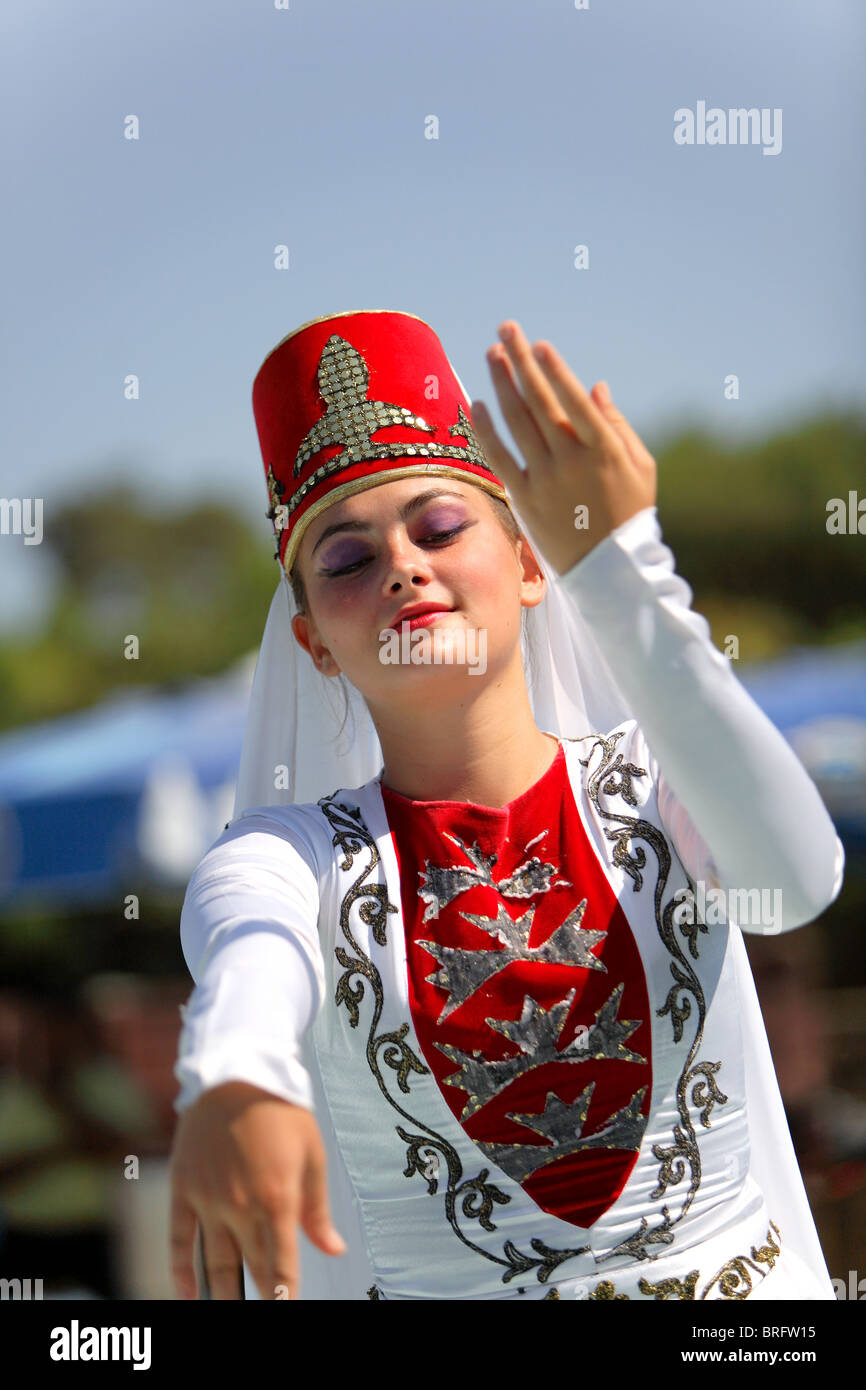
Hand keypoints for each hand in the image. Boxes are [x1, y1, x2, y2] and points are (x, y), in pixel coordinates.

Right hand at [169, 1080, 345, 1300]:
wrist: (237, 1072)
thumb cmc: (281, 1111)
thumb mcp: (312, 1155)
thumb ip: (318, 1209)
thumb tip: (333, 1249)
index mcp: (278, 1199)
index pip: (283, 1266)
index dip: (285, 1295)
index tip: (287, 1309)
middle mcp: (241, 1207)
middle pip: (252, 1265)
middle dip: (263, 1292)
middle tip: (267, 1305)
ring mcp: (209, 1201)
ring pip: (216, 1262)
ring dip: (223, 1294)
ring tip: (227, 1312)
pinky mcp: (184, 1190)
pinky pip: (179, 1240)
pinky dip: (180, 1271)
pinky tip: (187, 1295)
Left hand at [470, 320, 656, 573]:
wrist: (610, 568)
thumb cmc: (630, 512)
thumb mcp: (640, 466)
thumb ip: (616, 424)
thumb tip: (594, 387)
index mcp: (603, 448)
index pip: (573, 400)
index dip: (555, 371)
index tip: (539, 345)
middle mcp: (571, 460)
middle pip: (538, 401)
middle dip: (520, 361)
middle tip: (506, 330)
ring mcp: (545, 479)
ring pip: (516, 423)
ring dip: (501, 384)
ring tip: (491, 354)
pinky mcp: (525, 498)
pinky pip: (500, 458)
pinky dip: (486, 430)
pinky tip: (476, 404)